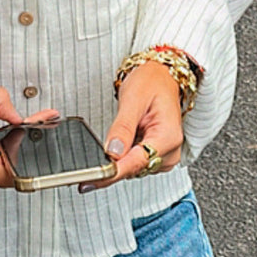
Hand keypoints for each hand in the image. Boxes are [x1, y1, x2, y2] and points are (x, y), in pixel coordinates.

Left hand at [80, 62, 183, 191]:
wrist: (161, 78)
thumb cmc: (151, 83)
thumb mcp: (133, 99)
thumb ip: (122, 128)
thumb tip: (112, 152)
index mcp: (168, 137)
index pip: (137, 162)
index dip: (112, 172)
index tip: (91, 179)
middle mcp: (170, 151)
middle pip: (134, 169)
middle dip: (110, 166)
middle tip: (86, 166)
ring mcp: (165, 157)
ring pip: (132, 169)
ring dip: (117, 161)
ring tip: (112, 141)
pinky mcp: (157, 157)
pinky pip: (135, 164)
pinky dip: (122, 158)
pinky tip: (120, 144)